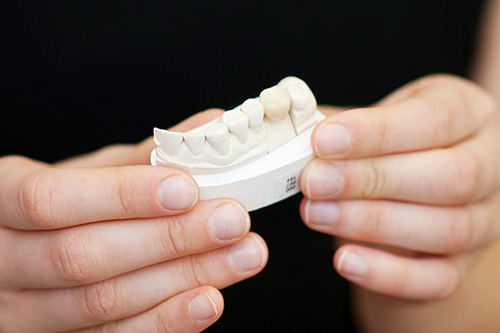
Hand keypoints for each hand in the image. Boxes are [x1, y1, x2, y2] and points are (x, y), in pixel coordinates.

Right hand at [0, 110, 267, 331]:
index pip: (51, 201)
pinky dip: (166, 321)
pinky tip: (209, 299)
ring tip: (241, 256)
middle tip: (231, 221)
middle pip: (83, 257)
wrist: (24, 251)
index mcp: (0, 201)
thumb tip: (210, 128)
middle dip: (168, 240)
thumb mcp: (88, 175)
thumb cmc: (61, 205)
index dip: (121, 196)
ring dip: (182, 279)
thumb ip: (144, 157)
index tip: (187, 188)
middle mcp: (2, 262)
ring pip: (103, 304)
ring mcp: (23, 312)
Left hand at [300, 74, 499, 299]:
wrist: (412, 190)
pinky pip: (437, 279)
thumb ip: (341, 128)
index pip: (434, 120)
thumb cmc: (393, 147)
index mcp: (467, 115)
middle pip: (448, 177)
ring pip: (446, 229)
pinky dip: (388, 274)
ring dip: (371, 223)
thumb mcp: (375, 121)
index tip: (322, 140)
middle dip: (372, 180)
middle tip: (314, 180)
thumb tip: (293, 138)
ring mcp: (483, 220)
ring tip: (316, 213)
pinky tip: (344, 260)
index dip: (376, 132)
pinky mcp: (463, 264)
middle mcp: (489, 167)